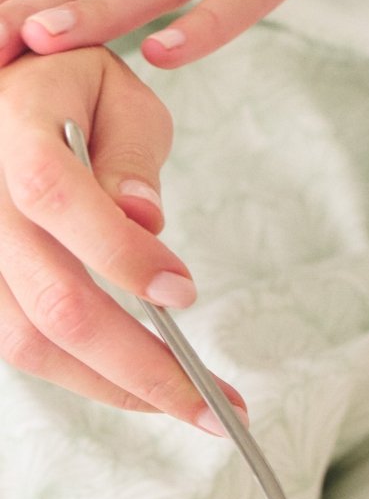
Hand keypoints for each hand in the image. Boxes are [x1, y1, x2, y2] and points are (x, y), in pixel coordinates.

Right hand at [0, 45, 241, 422]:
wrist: (9, 96)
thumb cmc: (69, 92)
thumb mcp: (117, 93)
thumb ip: (132, 152)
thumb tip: (145, 218)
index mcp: (14, 129)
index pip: (56, 198)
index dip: (122, 256)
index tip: (186, 292)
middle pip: (52, 302)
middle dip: (142, 366)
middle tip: (217, 405)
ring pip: (29, 342)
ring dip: (116, 388)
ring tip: (190, 403)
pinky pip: (21, 348)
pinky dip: (87, 377)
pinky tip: (139, 383)